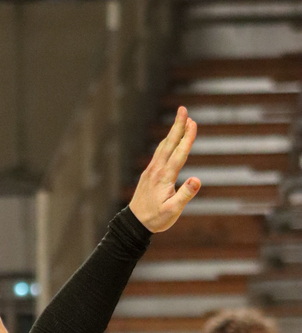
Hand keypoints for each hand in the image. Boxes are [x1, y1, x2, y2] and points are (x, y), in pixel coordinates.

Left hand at [129, 107, 198, 232]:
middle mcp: (157, 170)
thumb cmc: (155, 219)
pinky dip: (167, 142)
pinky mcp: (148, 173)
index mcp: (165, 177)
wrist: (134, 223)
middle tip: (184, 109)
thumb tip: (197, 180)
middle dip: (178, 126)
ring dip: (173, 132)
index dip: (187, 138)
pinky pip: (159, 153)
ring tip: (181, 119)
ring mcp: (151, 170)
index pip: (179, 154)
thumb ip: (185, 195)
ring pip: (164, 146)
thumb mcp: (173, 211)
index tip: (193, 123)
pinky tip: (170, 139)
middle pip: (169, 144)